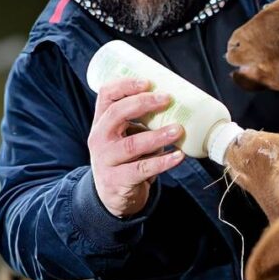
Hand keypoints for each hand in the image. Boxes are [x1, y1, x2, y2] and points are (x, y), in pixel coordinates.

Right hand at [88, 78, 184, 216]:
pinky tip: (178, 156)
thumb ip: (141, 122)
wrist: (112, 197)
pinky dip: (162, 162)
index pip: (106, 95)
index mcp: (101, 122)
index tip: (148, 82)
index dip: (125, 85)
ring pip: (131, 145)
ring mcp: (106, 160)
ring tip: (178, 130)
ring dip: (157, 136)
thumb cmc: (126, 159)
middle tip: (167, 99)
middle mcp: (99, 138)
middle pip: (116, 114)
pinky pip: (142, 169)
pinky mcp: (117, 181)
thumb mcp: (124, 137)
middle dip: (143, 104)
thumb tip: (177, 105)